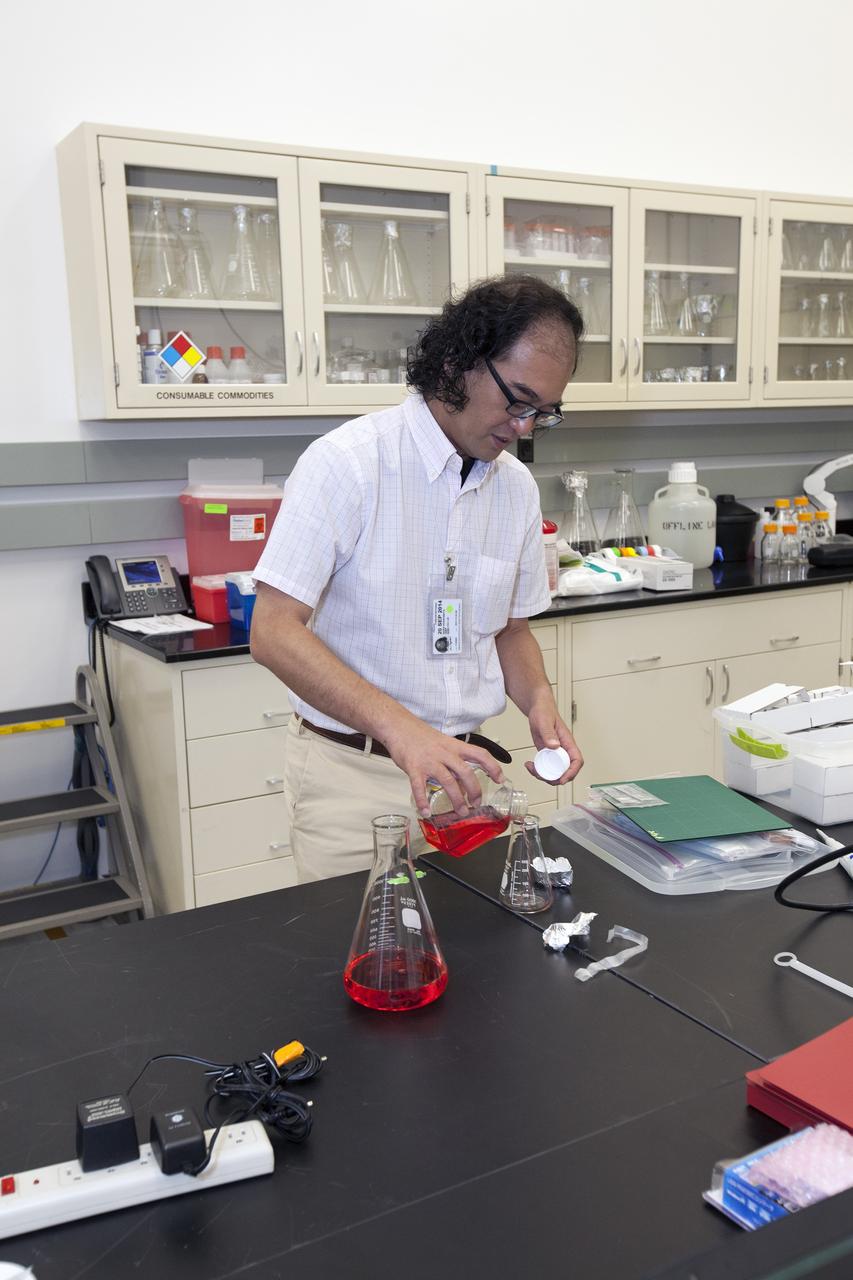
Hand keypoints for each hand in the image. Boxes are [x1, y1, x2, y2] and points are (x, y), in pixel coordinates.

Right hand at [384, 720, 504, 817]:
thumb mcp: (443, 744)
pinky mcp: (414, 768)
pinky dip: (423, 801)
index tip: (500, 779)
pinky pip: (419, 787)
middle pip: (466, 772)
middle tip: (476, 803)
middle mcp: (444, 753)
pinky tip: (426, 812)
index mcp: (454, 746)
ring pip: (448, 782)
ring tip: (461, 811)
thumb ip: (453, 761)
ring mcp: (429, 761)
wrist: (398, 726)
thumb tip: (463, 783)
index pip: (480, 754)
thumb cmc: (420, 736)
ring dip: (457, 799)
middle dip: (475, 791)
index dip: (493, 767)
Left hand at [525, 702, 582, 785]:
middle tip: (542, 776)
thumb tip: (554, 746)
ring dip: (544, 775)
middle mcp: (564, 749)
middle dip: (555, 778)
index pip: (577, 760)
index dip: (572, 772)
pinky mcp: (548, 753)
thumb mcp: (544, 721)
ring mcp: (556, 753)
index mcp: (568, 742)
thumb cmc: (544, 711)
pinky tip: (529, 765)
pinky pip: (546, 767)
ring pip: (555, 771)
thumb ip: (549, 733)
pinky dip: (538, 770)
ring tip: (531, 769)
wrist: (538, 708)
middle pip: (566, 770)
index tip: (562, 778)